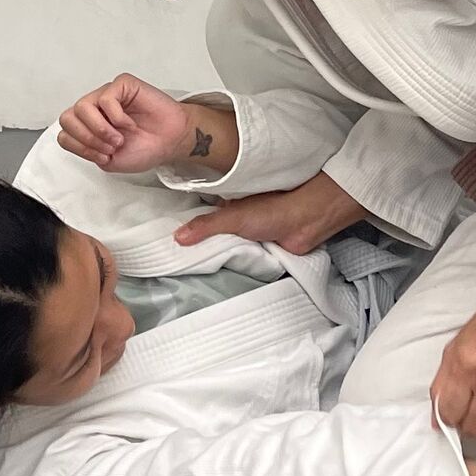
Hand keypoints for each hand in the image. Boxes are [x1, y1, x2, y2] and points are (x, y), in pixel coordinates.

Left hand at [56, 76, 199, 177]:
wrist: (170, 142)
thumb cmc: (144, 148)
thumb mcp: (108, 161)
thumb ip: (88, 151)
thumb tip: (78, 138)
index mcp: (88, 126)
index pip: (64, 134)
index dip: (81, 148)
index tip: (103, 155)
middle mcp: (94, 108)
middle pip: (67, 118)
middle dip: (87, 138)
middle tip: (109, 147)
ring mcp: (106, 95)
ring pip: (82, 107)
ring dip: (100, 128)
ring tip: (118, 138)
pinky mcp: (122, 85)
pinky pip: (106, 98)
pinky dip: (116, 117)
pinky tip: (129, 124)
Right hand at [174, 170, 363, 255]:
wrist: (305, 223)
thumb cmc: (271, 211)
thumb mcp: (233, 217)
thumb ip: (206, 226)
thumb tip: (177, 236)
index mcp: (228, 203)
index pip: (203, 217)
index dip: (190, 229)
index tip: (170, 243)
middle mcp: (237, 217)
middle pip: (214, 236)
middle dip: (203, 247)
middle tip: (180, 264)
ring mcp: (249, 234)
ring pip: (228, 248)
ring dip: (221, 257)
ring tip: (195, 272)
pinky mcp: (260, 249)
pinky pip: (242, 259)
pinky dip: (236, 264)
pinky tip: (222, 272)